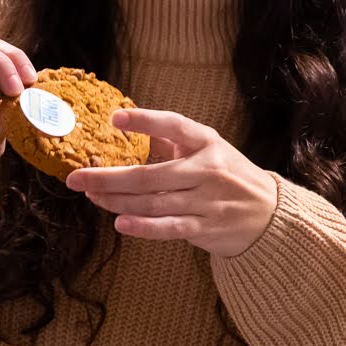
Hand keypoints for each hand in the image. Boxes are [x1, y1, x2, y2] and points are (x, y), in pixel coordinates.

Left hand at [64, 109, 278, 257]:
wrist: (269, 214)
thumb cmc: (229, 176)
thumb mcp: (209, 150)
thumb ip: (173, 142)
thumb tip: (126, 125)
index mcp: (207, 142)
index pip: (174, 125)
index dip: (145, 121)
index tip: (114, 118)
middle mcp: (207, 170)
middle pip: (149, 175)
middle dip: (107, 177)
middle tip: (76, 177)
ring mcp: (207, 201)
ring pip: (152, 203)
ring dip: (116, 201)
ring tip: (91, 196)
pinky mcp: (205, 227)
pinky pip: (169, 227)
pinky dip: (143, 226)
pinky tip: (119, 222)